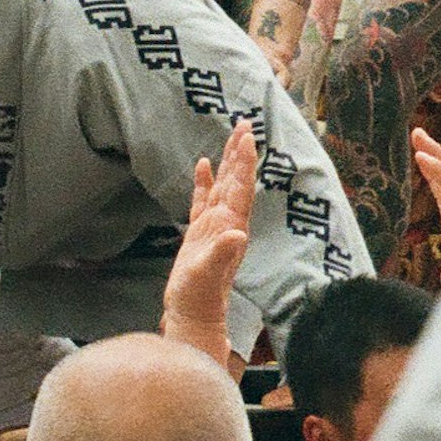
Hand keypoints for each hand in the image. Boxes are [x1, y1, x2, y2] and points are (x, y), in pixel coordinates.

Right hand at [162, 123, 258, 366]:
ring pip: (222, 185)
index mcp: (231, 227)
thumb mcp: (208, 275)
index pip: (241, 188)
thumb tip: (238, 233)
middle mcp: (227, 223)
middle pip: (236, 180)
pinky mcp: (199, 234)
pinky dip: (204, 181)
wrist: (192, 317)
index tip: (248, 137)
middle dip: (240, 152)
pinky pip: (202, 200)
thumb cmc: (200, 299)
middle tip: (245, 123)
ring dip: (227, 161)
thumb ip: (222, 254)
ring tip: (231, 135)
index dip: (244, 162)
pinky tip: (202, 165)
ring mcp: (213, 227)